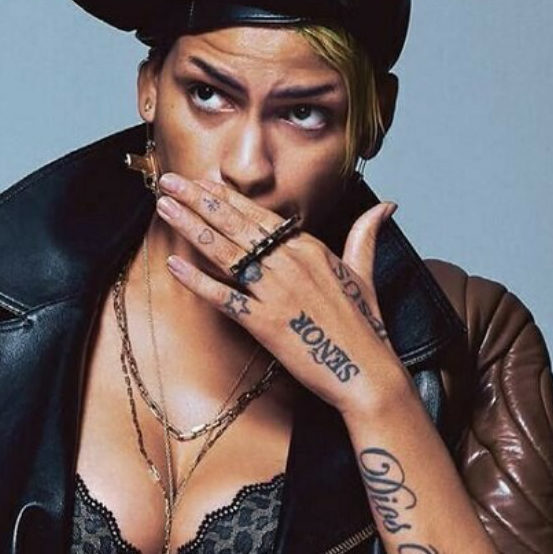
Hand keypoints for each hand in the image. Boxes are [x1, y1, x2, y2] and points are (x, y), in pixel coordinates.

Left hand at [155, 172, 412, 416]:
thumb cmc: (364, 328)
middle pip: (236, 224)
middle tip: (169, 181)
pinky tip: (173, 265)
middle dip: (199, 199)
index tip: (201, 181)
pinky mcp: (265, 323)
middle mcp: (290, 263)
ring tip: (164, 206)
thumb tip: (387, 206)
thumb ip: (365, 236)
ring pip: (225, 252)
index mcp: (310, 248)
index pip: (260, 215)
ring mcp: (276, 292)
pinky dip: (197, 281)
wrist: (366, 373)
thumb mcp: (363, 275)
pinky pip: (224, 297)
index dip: (227, 197)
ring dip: (191, 226)